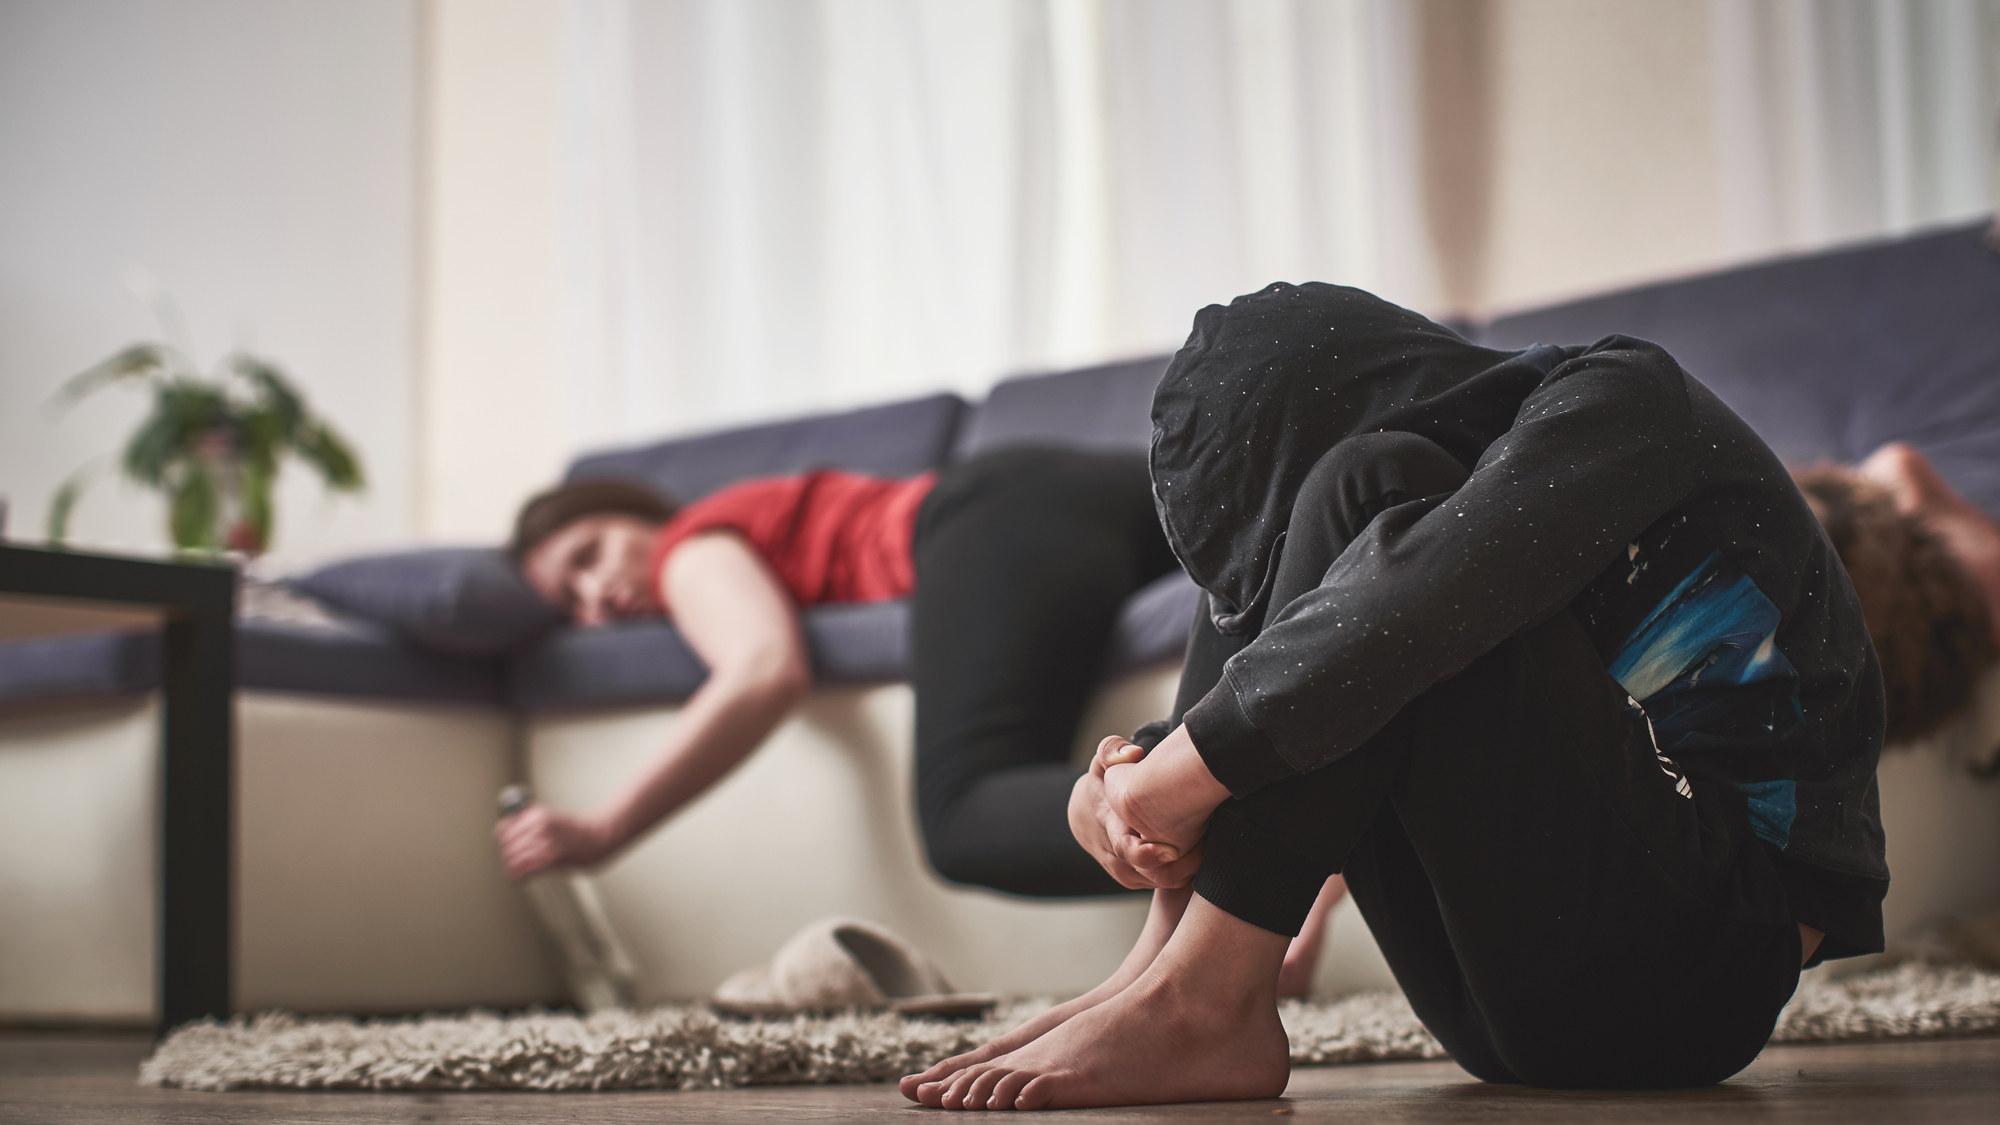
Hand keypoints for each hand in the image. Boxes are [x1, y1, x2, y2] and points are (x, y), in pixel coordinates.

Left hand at [494, 802, 616, 879]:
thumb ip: (526, 818)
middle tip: (514, 858)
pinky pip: (523, 871)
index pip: (503, 830)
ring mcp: (545, 844)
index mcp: (536, 815)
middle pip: (506, 846)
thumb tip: (505, 826)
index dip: (503, 839)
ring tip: (520, 868)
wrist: (596, 838)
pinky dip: (520, 876)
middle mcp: (539, 828)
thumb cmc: (573, 829)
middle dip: (508, 854)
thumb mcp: (548, 815)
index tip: (507, 844)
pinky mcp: (550, 860)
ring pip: (512, 859)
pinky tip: (525, 876)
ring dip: (514, 866)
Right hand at [1069, 741, 1201, 888]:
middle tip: (1206, 844)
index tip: (1172, 849)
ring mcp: (1129, 872)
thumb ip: (1112, 750)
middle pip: (1153, 874)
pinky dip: (1185, 871)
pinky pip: (1168, 884)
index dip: (1149, 855)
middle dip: (1183, 864)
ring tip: (1207, 843)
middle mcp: (1118, 857)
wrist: (1084, 817)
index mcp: (1110, 828)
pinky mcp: (1139, 880)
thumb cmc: (1101, 785)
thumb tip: (1134, 753)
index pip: (1127, 851)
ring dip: (1189, 867)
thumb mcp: (1101, 764)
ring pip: (1165, 882)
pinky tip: (1199, 850)